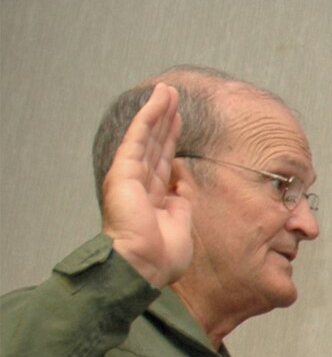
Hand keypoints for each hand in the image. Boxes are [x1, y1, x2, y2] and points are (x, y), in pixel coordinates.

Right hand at [100, 83, 193, 288]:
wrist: (143, 265)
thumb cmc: (161, 256)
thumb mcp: (180, 225)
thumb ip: (180, 205)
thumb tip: (182, 191)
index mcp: (153, 197)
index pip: (164, 160)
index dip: (171, 139)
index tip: (179, 121)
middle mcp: (140, 184)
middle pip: (155, 144)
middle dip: (166, 120)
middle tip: (174, 97)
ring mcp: (130, 176)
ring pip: (147, 136)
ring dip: (158, 112)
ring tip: (168, 91)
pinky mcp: (124, 171)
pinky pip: (138, 138)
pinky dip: (148, 118)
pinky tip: (157, 101)